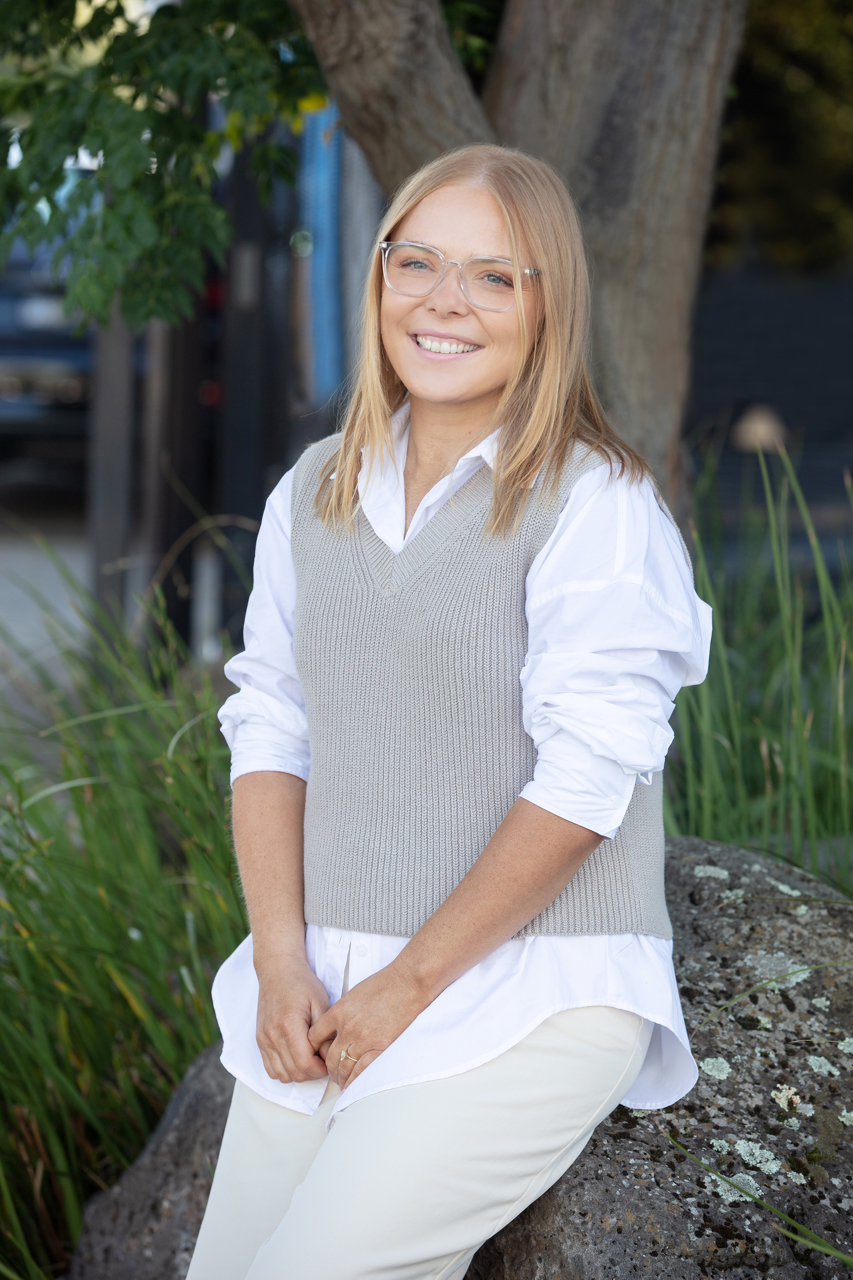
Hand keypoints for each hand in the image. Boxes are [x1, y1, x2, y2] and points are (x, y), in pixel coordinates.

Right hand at [255, 952, 330, 1083]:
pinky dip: (284, 1070)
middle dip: (312, 1073)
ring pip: (281, 1075)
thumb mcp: (320, 1002)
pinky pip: (270, 1069)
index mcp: (289, 1025)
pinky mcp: (260, 1040)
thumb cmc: (301, 983)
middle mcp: (272, 1035)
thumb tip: (330, 1055)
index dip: (320, 1069)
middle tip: (323, 1061)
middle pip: (294, 1073)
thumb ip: (325, 1032)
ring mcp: (263, 1039)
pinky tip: (296, 1059)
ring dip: (298, 1074)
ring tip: (310, 1060)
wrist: (278, 970)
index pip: (304, 1064)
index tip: (329, 1061)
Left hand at [308, 962, 427, 1090]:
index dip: (315, 1048)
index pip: (315, 1037)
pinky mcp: (379, 1047)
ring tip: (341, 1083)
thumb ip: (343, 1012)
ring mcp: (363, 1040)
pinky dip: (354, 1081)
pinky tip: (351, 1086)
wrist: (407, 983)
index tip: (318, 1054)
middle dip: (328, 1069)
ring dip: (340, 1078)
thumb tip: (338, 1027)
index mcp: (338, 1012)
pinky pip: (361, 1071)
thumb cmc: (384, 984)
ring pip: (343, 1067)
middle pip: (329, 1057)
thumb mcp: (354, 994)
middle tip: (331, 1074)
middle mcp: (347, 1028)